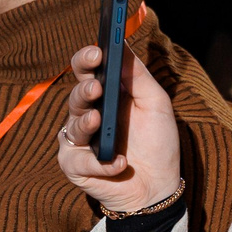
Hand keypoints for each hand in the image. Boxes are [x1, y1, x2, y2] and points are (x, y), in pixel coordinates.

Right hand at [57, 44, 182, 212]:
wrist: (159, 187)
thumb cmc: (157, 143)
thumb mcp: (156, 103)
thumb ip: (138, 75)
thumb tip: (122, 44)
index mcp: (104, 95)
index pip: (86, 70)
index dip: (87, 59)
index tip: (97, 52)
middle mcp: (88, 114)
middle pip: (76, 96)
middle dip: (84, 90)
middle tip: (96, 87)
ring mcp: (79, 142)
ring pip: (72, 127)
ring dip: (85, 124)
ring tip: (98, 120)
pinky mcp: (76, 167)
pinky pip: (79, 160)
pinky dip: (100, 163)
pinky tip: (120, 163)